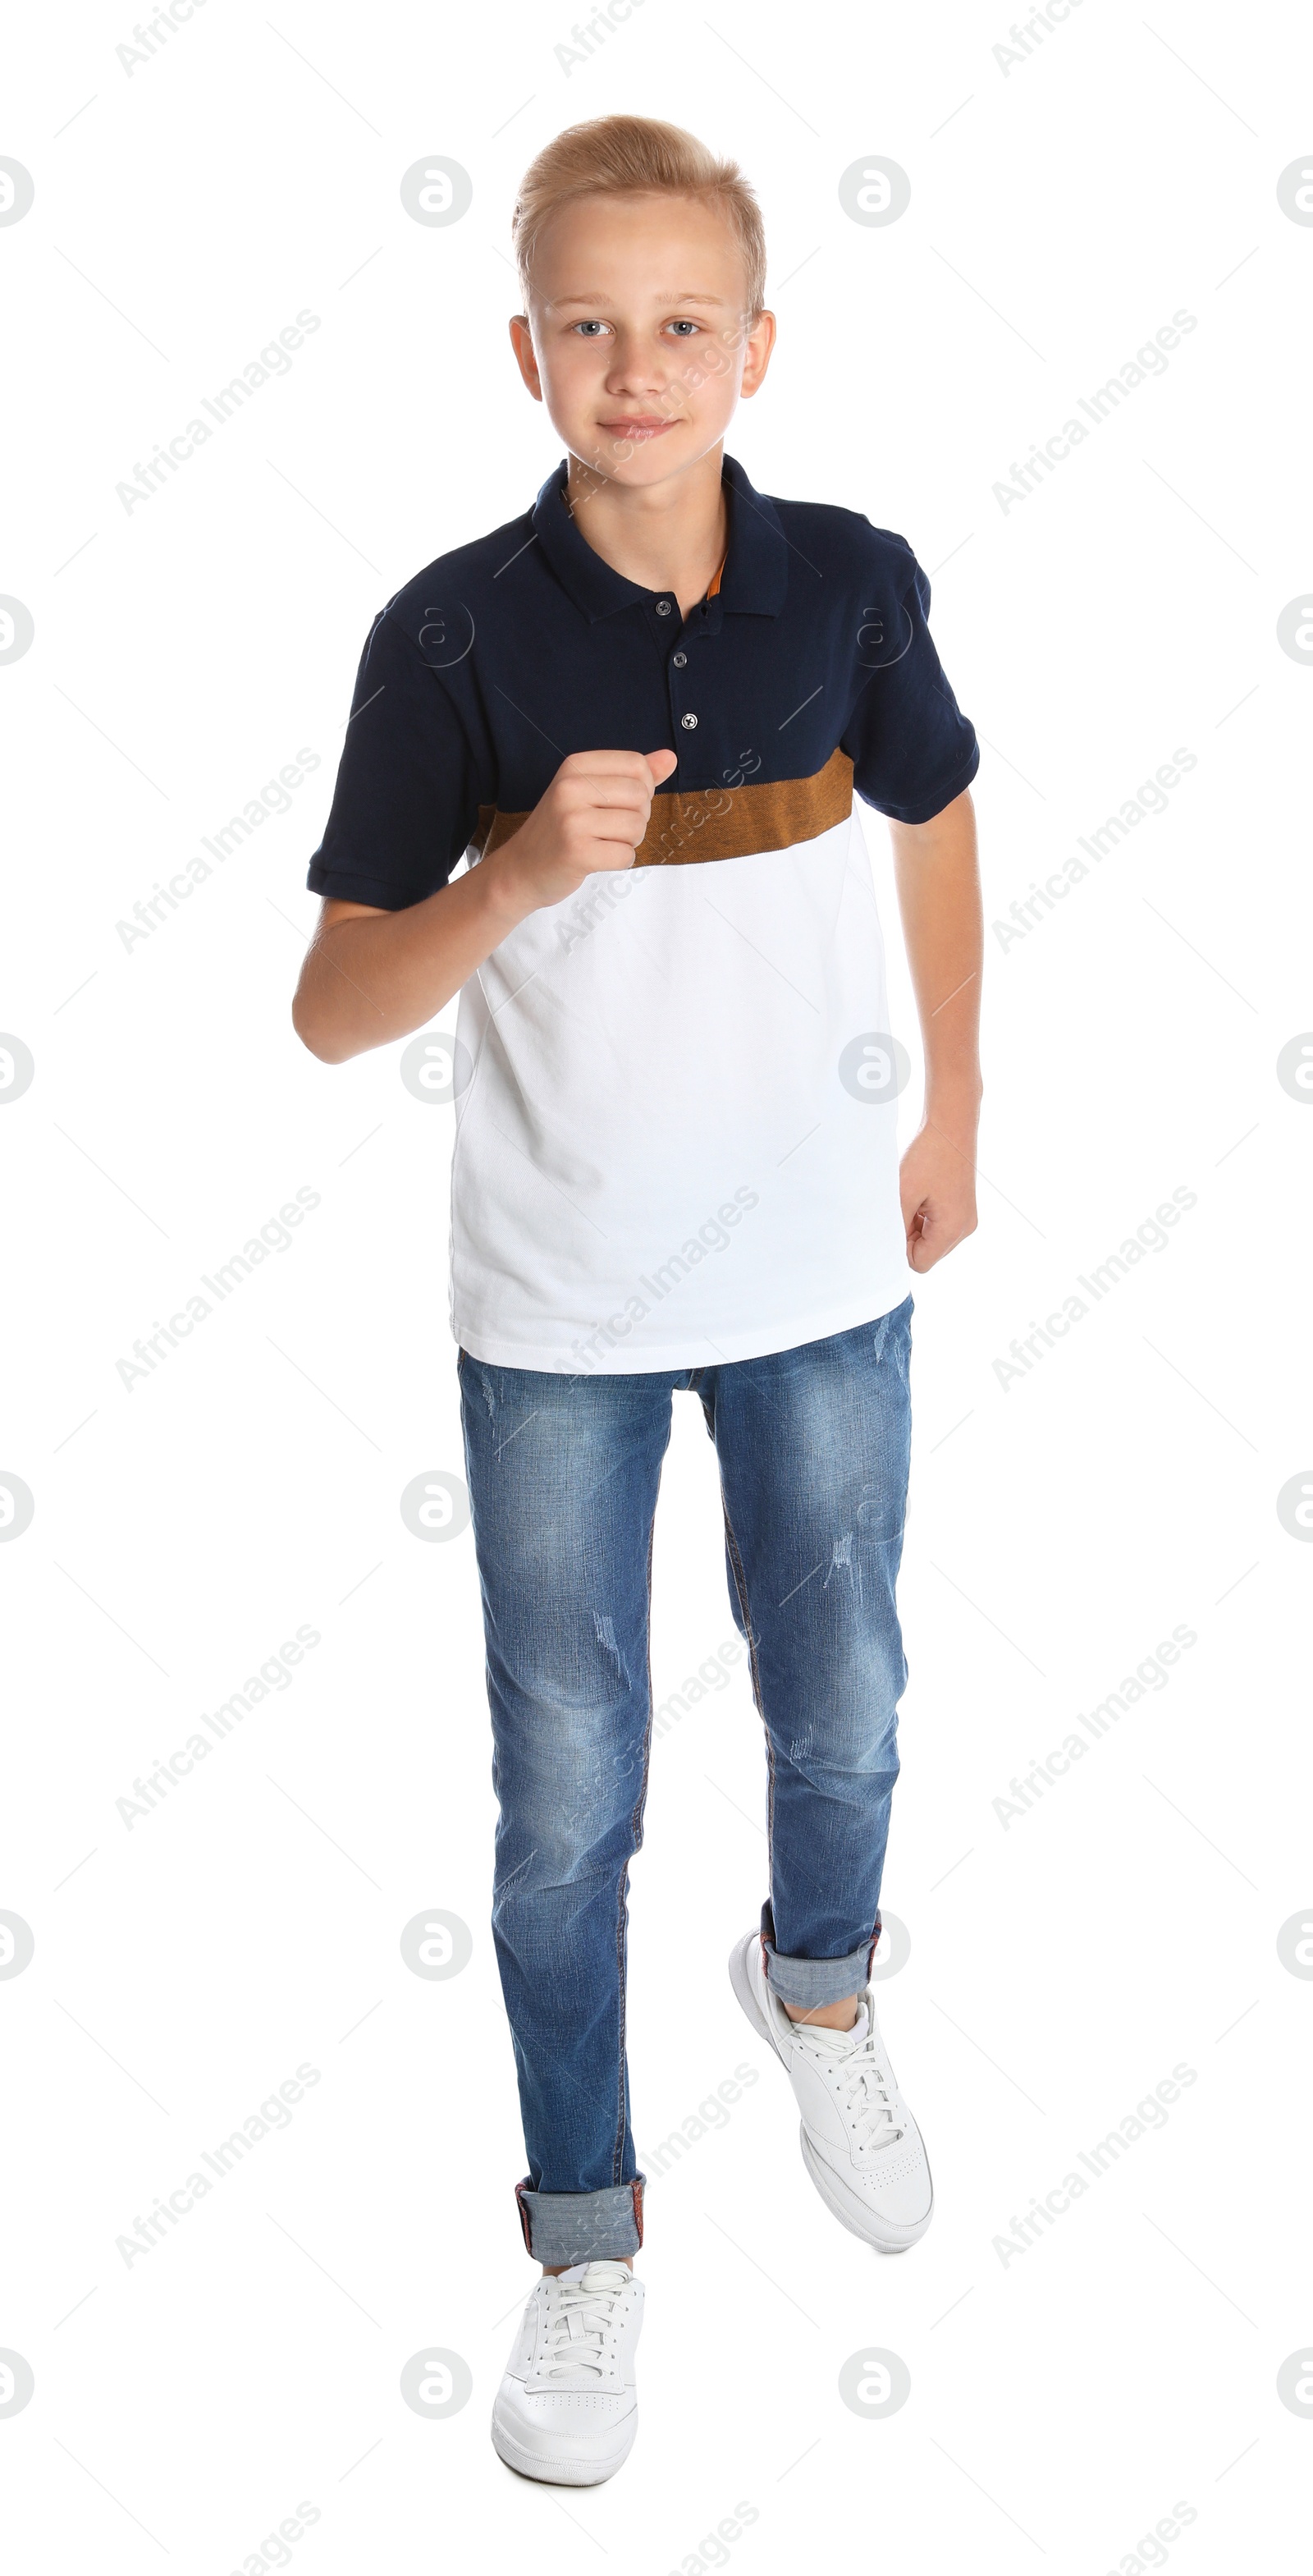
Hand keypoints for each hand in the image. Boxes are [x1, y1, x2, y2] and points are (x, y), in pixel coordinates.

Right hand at [491, 747, 678, 914]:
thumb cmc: (562, 828)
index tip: (617, 803)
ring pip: (636, 827)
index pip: (638, 766)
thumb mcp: (591, 791)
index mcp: (576, 765)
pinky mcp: (576, 852)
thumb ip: (633, 775)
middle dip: (637, 818)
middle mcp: (570, 787)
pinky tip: (596, 859)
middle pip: (641, 797)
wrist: (521, 868)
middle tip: (608, 829)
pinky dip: (619, 862)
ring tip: (601, 843)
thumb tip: (670, 758)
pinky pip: (625, 855)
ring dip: (628, 842)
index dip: (641, 790)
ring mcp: (571, 820)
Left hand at [899, 1116, 978, 1271]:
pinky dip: (924, 1217)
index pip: (920, 1263)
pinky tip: (920, 1195)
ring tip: (912, 1198)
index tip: (893, 1220)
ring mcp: (966, 1218)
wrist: (950, 1125)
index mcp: (952, 1228)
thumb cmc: (928, 1155)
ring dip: (915, 1226)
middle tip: (901, 1206)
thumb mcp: (904, 1193)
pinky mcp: (963, 1208)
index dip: (901, 1248)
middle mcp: (965, 1228)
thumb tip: (888, 1248)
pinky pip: (938, 1226)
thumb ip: (897, 1227)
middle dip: (909, 1236)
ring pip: (931, 1240)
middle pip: (927, 1254)